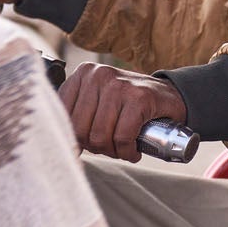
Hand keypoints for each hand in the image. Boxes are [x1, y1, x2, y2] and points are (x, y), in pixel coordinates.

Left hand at [59, 63, 185, 160]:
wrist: (170, 96)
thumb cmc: (128, 104)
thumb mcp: (97, 100)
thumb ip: (76, 116)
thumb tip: (57, 146)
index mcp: (83, 74)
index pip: (63, 117)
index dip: (74, 140)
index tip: (87, 147)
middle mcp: (98, 75)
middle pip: (81, 131)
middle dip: (96, 147)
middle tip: (110, 147)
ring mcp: (119, 85)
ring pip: (100, 136)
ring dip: (113, 152)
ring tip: (122, 149)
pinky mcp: (139, 98)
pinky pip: (122, 137)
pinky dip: (128, 151)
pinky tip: (133, 151)